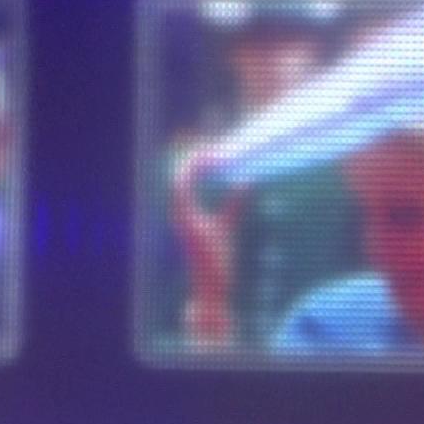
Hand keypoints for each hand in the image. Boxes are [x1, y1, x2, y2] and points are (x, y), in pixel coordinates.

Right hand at [171, 143, 245, 345]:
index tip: (206, 143)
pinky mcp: (186, 223)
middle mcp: (179, 212)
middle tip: (198, 136)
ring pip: (177, 180)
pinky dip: (191, 174)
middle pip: (177, 174)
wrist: (212, 286)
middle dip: (187, 154)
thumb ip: (234, 204)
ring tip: (204, 147)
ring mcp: (180, 217)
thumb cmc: (218, 259)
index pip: (185, 177)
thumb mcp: (228, 225)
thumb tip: (246, 183)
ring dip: (189, 162)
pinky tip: (205, 163)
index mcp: (186, 210)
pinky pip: (183, 192)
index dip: (193, 158)